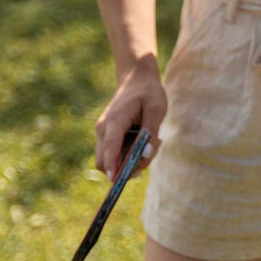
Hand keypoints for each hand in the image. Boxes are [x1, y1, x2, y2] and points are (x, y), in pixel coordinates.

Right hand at [95, 54, 166, 179]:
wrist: (136, 79)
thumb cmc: (148, 93)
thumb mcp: (157, 108)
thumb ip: (151, 131)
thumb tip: (146, 154)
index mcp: (115, 120)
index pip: (110, 148)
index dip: (113, 166)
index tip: (116, 182)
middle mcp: (104, 129)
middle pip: (104, 161)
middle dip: (125, 168)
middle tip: (149, 154)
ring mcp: (103, 133)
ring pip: (110, 160)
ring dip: (130, 161)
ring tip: (152, 141)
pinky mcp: (108, 136)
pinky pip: (115, 155)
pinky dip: (129, 155)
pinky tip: (145, 141)